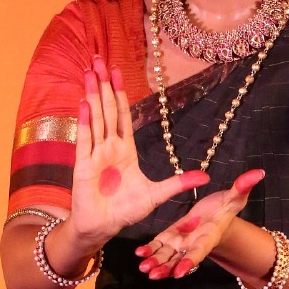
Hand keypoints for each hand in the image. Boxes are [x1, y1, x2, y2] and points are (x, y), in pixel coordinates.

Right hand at [70, 53, 210, 247]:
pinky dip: (85, 121)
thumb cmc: (125, 212)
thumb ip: (178, 183)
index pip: (122, 116)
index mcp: (124, 150)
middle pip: (107, 109)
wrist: (103, 228)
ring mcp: (95, 154)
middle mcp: (108, 147)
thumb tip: (205, 177)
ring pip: (95, 118)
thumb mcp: (157, 195)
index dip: (120, 94)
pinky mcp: (83, 165)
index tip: (117, 72)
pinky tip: (84, 102)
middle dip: (104, 85)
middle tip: (100, 60)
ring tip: (91, 72)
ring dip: (93, 94)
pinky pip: (85, 139)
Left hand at [134, 170, 265, 278]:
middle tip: (153, 275)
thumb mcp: (234, 197)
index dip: (190, 261)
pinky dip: (150, 251)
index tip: (180, 272)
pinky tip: (140, 254)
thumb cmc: (225, 208)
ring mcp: (181, 243)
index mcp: (208, 236)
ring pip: (167, 257)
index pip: (199, 251)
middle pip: (180, 259)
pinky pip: (159, 247)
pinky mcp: (171, 238)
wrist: (216, 216)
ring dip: (156, 263)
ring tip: (144, 268)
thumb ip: (243, 187)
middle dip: (167, 268)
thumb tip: (258, 173)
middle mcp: (194, 243)